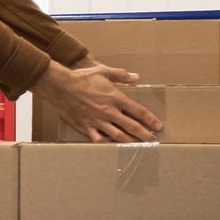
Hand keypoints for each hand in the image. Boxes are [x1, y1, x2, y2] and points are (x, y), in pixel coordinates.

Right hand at [32, 61, 161, 142]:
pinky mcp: (86, 126)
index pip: (138, 111)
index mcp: (116, 98)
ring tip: (138, 146)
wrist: (61, 86)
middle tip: (153, 140)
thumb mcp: (103, 71)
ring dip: (130, 142)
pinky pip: (98, 139)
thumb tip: (136, 77)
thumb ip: (121, 75)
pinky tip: (112, 147)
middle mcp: (109, 112)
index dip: (150, 119)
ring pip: (118, 135)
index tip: (158, 126)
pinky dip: (106, 144)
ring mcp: (98, 121)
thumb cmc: (82, 78)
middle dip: (144, 134)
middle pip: (132, 126)